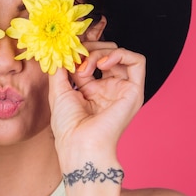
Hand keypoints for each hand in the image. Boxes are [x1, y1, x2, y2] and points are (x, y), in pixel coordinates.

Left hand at [48, 42, 144, 163]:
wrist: (79, 144)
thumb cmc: (68, 126)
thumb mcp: (58, 90)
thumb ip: (61, 68)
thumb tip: (62, 51)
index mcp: (91, 89)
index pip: (91, 59)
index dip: (81, 51)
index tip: (66, 53)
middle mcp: (108, 88)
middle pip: (106, 54)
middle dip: (89, 50)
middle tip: (77, 59)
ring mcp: (121, 89)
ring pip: (119, 55)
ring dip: (101, 53)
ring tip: (88, 66)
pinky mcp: (134, 91)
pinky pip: (137, 62)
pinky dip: (121, 54)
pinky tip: (103, 63)